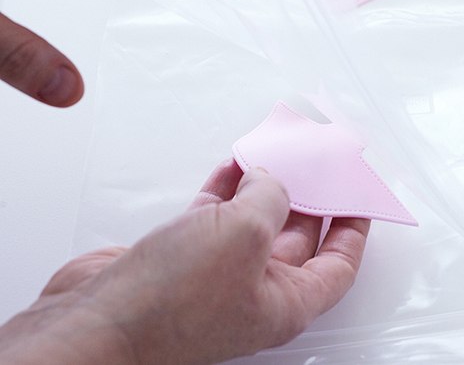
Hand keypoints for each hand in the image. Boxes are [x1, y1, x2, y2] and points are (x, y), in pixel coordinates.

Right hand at [0, 160, 369, 363]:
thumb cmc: (170, 302)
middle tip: (316, 160)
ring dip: (264, 185)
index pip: (339, 262)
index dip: (354, 228)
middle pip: (296, 235)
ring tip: (276, 152)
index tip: (359, 194)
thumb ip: (271, 198)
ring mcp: (217, 272)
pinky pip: (216, 215)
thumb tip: (270, 179)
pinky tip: (233, 166)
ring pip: (253, 220)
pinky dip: (226, 189)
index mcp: (285, 301)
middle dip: (308, 195)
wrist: (94, 323)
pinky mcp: (182, 256)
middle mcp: (255, 289)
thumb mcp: (245, 234)